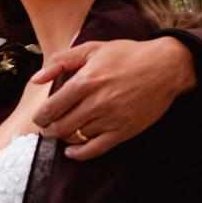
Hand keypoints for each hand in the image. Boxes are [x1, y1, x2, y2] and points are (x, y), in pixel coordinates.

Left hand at [30, 36, 196, 160]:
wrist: (165, 67)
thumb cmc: (128, 55)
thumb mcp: (92, 49)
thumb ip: (60, 61)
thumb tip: (36, 79)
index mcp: (86, 81)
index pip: (51, 108)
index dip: (40, 117)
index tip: (39, 118)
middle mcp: (96, 102)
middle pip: (60, 126)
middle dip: (48, 130)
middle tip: (46, 128)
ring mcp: (110, 119)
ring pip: (75, 138)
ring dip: (63, 138)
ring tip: (61, 133)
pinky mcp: (123, 131)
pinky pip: (94, 149)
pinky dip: (79, 154)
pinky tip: (72, 151)